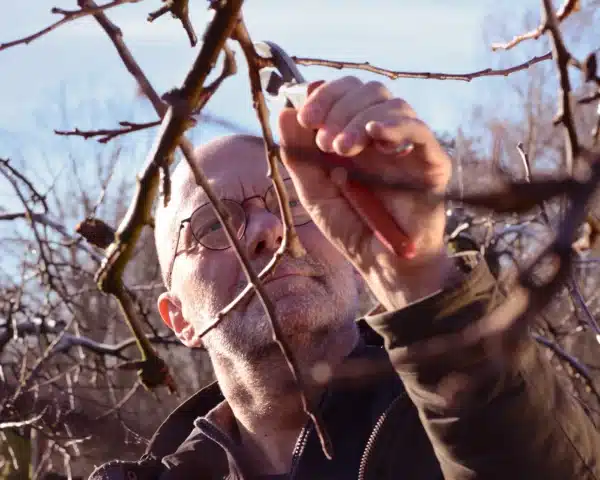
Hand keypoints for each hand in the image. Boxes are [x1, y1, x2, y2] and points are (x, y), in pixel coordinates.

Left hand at [278, 76, 452, 308]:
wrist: (382, 264)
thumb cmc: (351, 227)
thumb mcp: (314, 191)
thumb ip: (298, 155)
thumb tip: (283, 112)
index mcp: (354, 135)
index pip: (343, 92)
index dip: (323, 95)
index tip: (305, 118)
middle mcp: (381, 135)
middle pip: (367, 90)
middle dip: (339, 107)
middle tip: (325, 141)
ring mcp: (407, 146)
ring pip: (391, 104)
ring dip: (358, 119)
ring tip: (342, 150)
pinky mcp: (431, 162)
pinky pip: (419, 131)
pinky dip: (395, 125)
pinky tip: (375, 134)